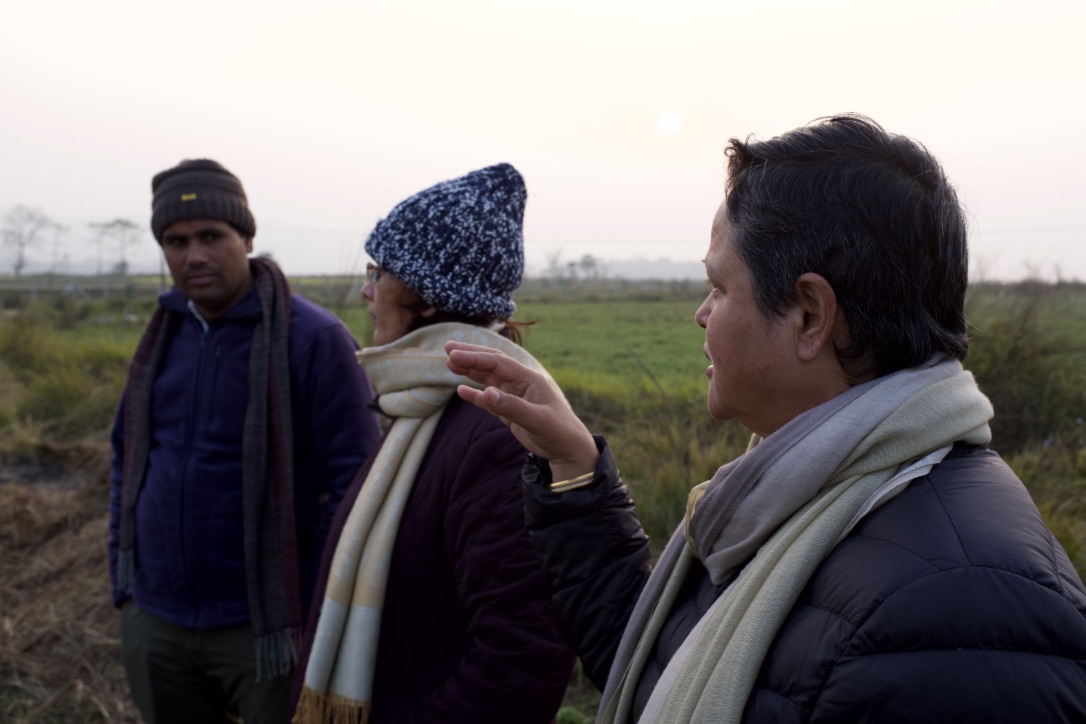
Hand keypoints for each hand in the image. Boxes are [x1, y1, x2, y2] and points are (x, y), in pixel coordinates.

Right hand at [445, 341, 598, 479]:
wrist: (569, 450)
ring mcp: (515, 396)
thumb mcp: (536, 419)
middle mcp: (521, 383)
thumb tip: (486, 394)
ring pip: (489, 379)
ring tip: (449, 363)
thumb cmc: (559, 431)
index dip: (475, 357)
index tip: (453, 354)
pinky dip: (475, 394)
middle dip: (470, 355)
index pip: (497, 363)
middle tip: (447, 347)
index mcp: (529, 379)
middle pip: (492, 364)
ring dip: (470, 371)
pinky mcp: (511, 411)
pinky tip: (461, 389)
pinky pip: (489, 399)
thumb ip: (511, 406)